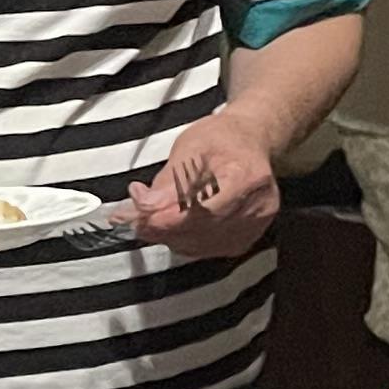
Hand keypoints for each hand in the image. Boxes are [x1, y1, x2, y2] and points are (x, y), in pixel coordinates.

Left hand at [130, 111, 279, 259]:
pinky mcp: (244, 239)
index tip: (137, 213)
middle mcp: (255, 208)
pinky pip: (203, 249)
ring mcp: (252, 227)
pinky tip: (170, 222)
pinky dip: (181, 239)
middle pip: (197, 230)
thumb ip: (168, 180)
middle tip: (132, 214)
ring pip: (197, 244)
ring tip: (149, 213)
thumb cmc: (223, 139)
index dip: (164, 217)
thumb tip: (144, 206)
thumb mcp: (190, 147)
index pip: (200, 210)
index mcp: (245, 178)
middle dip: (158, 225)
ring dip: (166, 233)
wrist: (249, 143)